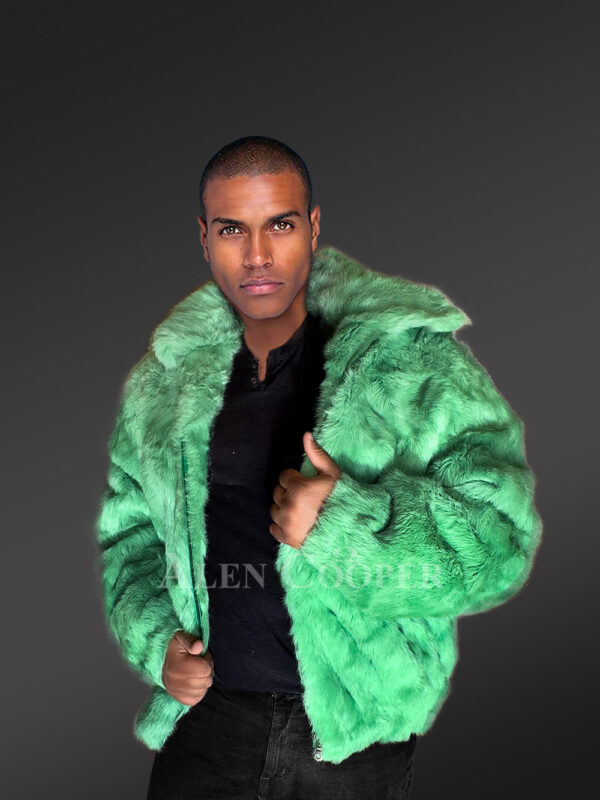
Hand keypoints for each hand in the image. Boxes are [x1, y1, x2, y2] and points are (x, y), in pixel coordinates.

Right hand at [162, 630, 214, 704]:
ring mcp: (176, 692)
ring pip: (203, 690)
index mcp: (177, 665)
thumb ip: (191, 640)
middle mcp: (175, 682)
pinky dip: (199, 691)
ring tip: (196, 672)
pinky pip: (197, 698)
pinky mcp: (179, 699)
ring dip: (203, 681)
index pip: (205, 669)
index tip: (200, 657)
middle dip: (207, 671)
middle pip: (206, 681)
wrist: (163, 662)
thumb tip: (199, 646)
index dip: (207, 661)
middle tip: (199, 664)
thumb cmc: (176, 648)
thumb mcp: (182, 637)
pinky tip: (193, 682)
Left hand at [269, 431, 341, 549]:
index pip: (284, 476)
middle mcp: (289, 506)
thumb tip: (306, 435)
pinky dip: (282, 525)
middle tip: (306, 497)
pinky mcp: (287, 538)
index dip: (296, 479)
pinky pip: (274, 528)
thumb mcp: (332, 474)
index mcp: (298, 488)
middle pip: (278, 492)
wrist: (351, 531)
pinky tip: (297, 522)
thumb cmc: (343, 500)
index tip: (306, 484)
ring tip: (302, 510)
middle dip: (289, 492)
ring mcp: (287, 523)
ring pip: (275, 509)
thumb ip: (316, 454)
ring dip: (285, 508)